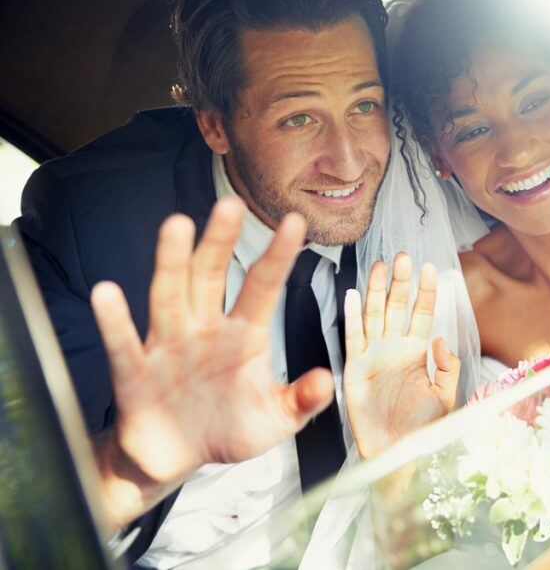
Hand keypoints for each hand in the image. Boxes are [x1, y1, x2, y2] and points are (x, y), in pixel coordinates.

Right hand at [90, 197, 333, 526]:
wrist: (177, 460)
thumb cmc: (229, 430)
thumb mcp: (274, 421)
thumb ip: (301, 402)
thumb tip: (326, 381)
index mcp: (244, 336)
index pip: (263, 287)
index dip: (279, 256)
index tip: (297, 222)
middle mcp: (204, 330)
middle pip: (211, 277)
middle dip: (220, 241)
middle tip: (231, 203)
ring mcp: (167, 346)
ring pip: (169, 295)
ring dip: (171, 261)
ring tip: (177, 224)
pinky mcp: (133, 372)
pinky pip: (123, 342)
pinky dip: (114, 320)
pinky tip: (107, 293)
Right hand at [343, 253, 459, 459]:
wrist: (396, 457)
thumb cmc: (422, 430)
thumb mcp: (444, 397)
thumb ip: (447, 367)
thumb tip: (440, 338)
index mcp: (417, 353)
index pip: (423, 313)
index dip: (426, 291)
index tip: (430, 267)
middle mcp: (395, 349)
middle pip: (397, 307)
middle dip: (400, 282)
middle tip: (403, 256)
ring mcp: (374, 357)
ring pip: (374, 315)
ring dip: (376, 290)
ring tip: (380, 264)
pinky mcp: (354, 369)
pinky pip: (353, 338)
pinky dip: (353, 316)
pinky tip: (354, 294)